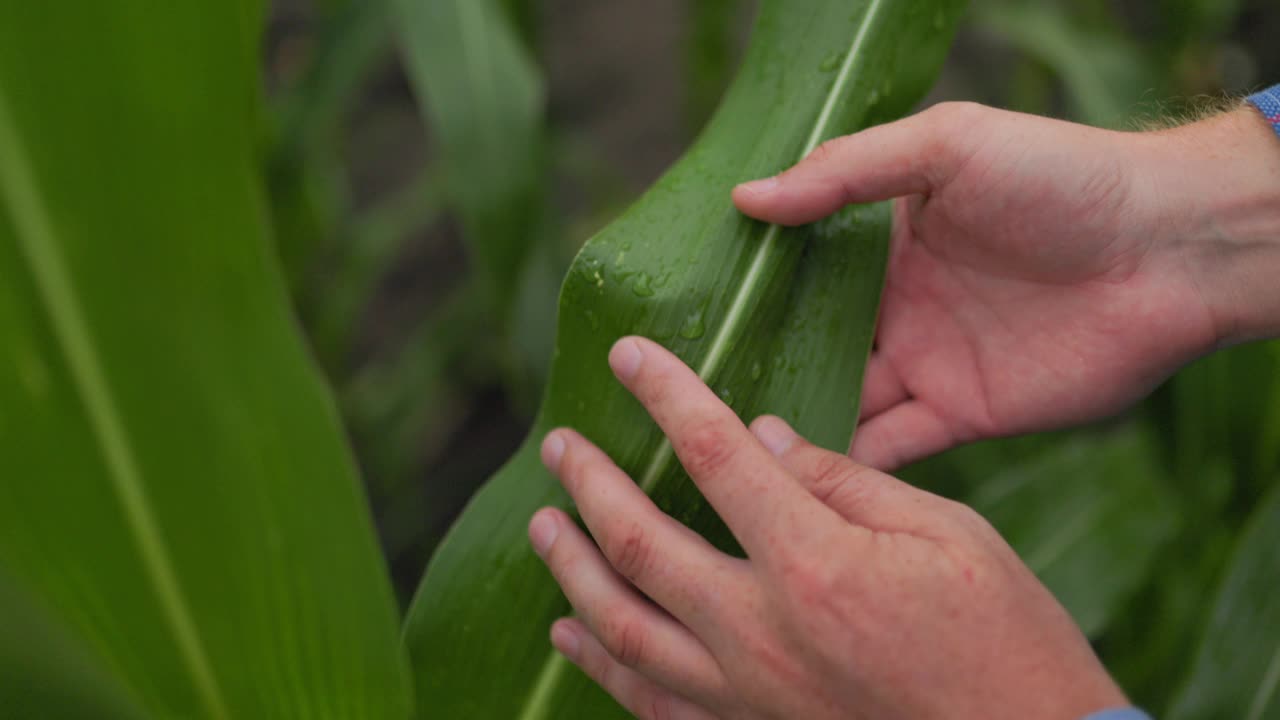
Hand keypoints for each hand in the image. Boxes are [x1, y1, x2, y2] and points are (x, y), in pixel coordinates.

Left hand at [529, 336, 1126, 719]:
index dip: (664, 394)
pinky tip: (572, 635)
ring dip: (570, 569)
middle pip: (638, 542)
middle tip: (558, 445)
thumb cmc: (1006, 639)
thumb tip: (760, 435)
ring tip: (542, 527)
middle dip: (587, 483)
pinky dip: (601, 666)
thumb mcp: (947, 534)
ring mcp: (747, 694)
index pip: (712, 453)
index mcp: (814, 563)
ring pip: (621, 628)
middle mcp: (761, 631)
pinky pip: (650, 703)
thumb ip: (843, 481)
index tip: (627, 355)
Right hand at [734, 102, 1279, 468]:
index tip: (681, 313)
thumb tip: (746, 198)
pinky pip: (889, 447)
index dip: (746, 293)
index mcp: (884, 242)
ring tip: (715, 447)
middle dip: (752, 368)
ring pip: (836, 401)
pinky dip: (842, 466)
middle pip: (806, 345)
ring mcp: (924, 363)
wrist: (1167, 250)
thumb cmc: (1059, 178)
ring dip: (785, 423)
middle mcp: (895, 306)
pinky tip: (787, 480)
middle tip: (678, 397)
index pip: (797, 273)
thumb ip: (844, 173)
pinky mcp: (960, 414)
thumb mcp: (945, 148)